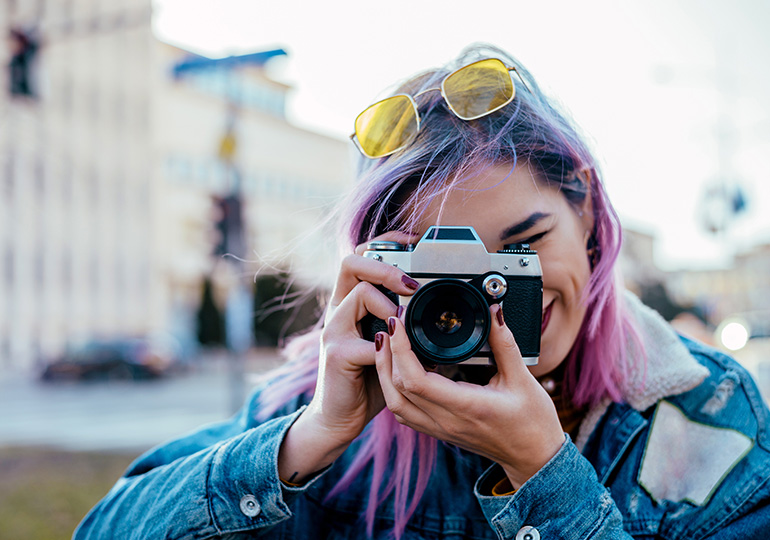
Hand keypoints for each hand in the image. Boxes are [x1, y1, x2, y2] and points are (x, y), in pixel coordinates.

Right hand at [278, 231, 419, 483]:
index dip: (386, 243)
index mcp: (353, 303)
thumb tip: (450, 322)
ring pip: (359, 292)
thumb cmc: (369, 381)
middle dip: (385, 265)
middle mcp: (339, 310)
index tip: (415, 242)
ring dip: (388, 302)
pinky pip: (365, 340)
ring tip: (403, 321)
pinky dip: (388, 346)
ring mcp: (334, 330)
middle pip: (351, 262)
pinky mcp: (336, 354)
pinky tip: (398, 354)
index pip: (362, 256)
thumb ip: (410, 331)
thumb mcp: (393, 349)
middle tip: (412, 283)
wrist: (340, 418)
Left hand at [374, 304, 564, 488]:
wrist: (533, 458)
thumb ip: (505, 343)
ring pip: (395, 403)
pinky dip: (394, 389)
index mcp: (466, 406)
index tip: (399, 323)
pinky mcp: (438, 431)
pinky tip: (398, 369)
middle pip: (397, 390)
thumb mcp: (524, 379)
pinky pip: (404, 412)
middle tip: (390, 324)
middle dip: (387, 354)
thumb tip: (494, 311)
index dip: (401, 349)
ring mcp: (439, 429)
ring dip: (384, 372)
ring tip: (386, 343)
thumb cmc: (532, 422)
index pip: (416, 380)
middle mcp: (446, 421)